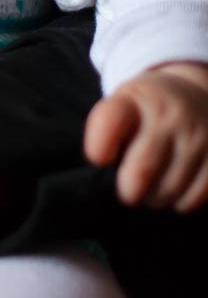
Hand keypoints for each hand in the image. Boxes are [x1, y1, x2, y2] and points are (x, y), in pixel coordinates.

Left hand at [84, 62, 207, 211]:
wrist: (197, 95)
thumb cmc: (147, 109)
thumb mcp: (123, 103)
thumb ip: (106, 129)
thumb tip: (102, 170)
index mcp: (136, 98)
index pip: (108, 122)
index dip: (99, 149)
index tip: (101, 159)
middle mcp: (170, 115)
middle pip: (141, 171)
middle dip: (129, 190)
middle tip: (129, 186)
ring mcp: (198, 135)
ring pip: (167, 191)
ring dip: (155, 198)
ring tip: (152, 185)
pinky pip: (192, 198)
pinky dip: (179, 202)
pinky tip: (176, 186)